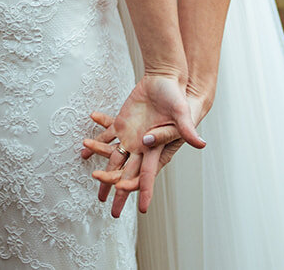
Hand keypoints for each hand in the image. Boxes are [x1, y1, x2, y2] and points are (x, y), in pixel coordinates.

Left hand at [82, 74, 204, 216]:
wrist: (167, 81)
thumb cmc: (178, 99)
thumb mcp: (183, 114)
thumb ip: (188, 129)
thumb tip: (198, 144)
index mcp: (157, 150)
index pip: (145, 175)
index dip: (136, 186)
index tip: (127, 197)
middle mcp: (142, 148)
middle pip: (126, 172)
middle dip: (115, 188)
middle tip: (103, 201)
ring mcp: (131, 136)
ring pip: (114, 156)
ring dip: (102, 164)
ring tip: (91, 173)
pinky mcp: (123, 123)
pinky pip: (107, 135)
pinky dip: (97, 142)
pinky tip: (84, 148)